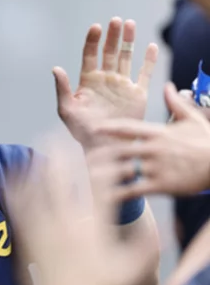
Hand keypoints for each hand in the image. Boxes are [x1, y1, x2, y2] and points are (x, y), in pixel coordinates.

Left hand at [6, 135, 155, 284]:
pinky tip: (6, 178)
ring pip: (32, 188)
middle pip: (58, 177)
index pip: (98, 183)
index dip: (99, 163)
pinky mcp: (25, 239)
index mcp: (93, 225)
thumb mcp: (130, 270)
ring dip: (31, 168)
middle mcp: (65, 221)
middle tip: (52, 138)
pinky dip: (11, 189)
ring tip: (30, 152)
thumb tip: (156, 230)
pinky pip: (15, 207)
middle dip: (56, 154)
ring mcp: (42, 228)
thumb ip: (144, 247)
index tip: (97, 151)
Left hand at [55, 17, 158, 149]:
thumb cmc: (81, 130)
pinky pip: (144, 73)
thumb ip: (62, 88)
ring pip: (126, 57)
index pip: (90, 55)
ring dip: (128, 41)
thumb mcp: (67, 109)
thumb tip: (55, 68)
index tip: (96, 27)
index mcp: (88, 80)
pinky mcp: (137, 93)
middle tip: (116, 20)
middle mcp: (105, 79)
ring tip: (129, 24)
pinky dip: (149, 60)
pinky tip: (151, 47)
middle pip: (109, 52)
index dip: (93, 41)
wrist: (103, 145)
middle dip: (112, 36)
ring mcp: (122, 85)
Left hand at [91, 82, 209, 197]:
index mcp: (159, 133)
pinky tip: (106, 198)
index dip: (108, 128)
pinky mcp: (161, 185)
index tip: (94, 129)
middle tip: (86, 158)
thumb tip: (168, 85)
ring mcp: (157, 167)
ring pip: (123, 170)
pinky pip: (134, 190)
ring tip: (91, 178)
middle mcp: (154, 149)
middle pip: (119, 150)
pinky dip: (118, 194)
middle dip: (101, 155)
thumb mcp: (192, 118)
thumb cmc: (207, 141)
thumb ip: (176, 103)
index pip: (128, 128)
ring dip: (105, 175)